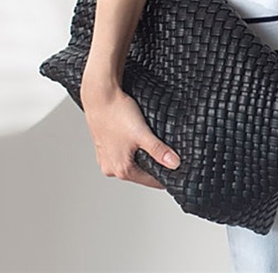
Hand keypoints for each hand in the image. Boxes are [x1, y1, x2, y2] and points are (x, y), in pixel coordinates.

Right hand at [80, 74, 179, 189]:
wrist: (100, 96)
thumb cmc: (117, 113)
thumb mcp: (143, 133)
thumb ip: (158, 150)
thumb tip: (174, 164)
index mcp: (121, 169)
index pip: (149, 181)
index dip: (165, 176)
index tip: (177, 172)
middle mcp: (111, 167)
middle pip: (140, 173)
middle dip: (154, 165)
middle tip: (169, 156)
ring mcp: (106, 158)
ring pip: (131, 162)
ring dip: (143, 156)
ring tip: (153, 146)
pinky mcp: (104, 147)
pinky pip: (122, 154)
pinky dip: (132, 150)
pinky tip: (137, 139)